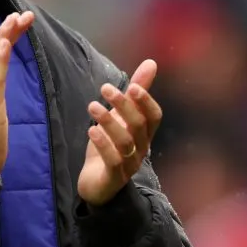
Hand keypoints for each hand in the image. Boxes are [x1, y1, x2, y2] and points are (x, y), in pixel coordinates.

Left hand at [78, 59, 162, 206]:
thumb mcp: (121, 116)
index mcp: (144, 134)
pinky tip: (92, 130)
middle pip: (139, 125)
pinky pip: (113, 161)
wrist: (97, 184)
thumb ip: (136, 92)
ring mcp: (129, 164)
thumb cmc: (111, 146)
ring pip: (125, 142)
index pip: (155, 116)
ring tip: (92, 106)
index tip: (133, 86)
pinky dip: (103, 144)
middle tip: (105, 89)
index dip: (146, 101)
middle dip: (124, 105)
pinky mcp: (114, 177)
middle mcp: (141, 148)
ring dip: (109, 121)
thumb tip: (151, 63)